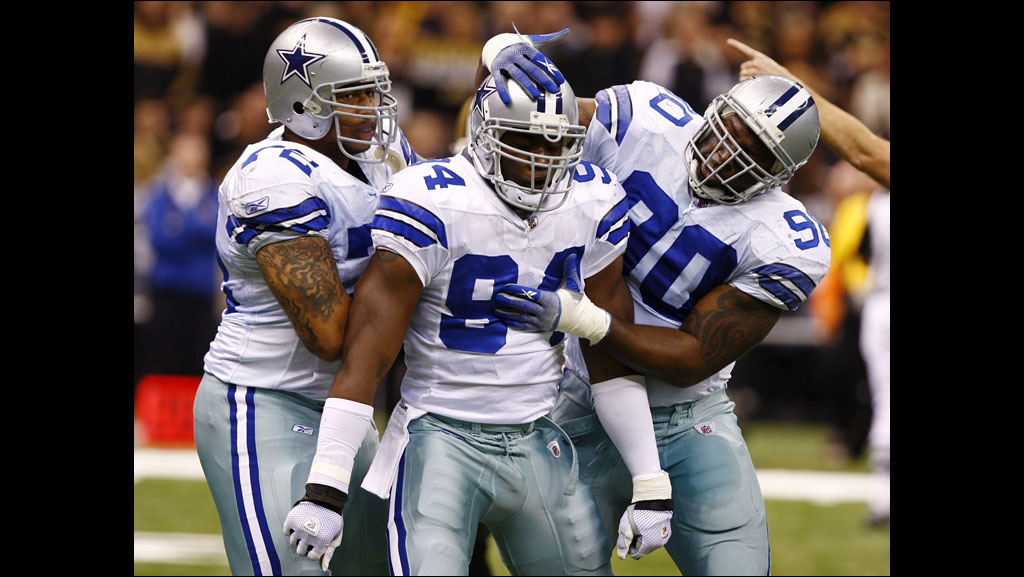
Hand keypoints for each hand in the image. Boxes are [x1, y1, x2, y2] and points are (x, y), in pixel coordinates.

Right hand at [283, 501, 343, 570]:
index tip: (314, 546)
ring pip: (293, 542)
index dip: (313, 552)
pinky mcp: (291, 520)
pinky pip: (286, 531)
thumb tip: (324, 568)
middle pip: (300, 551)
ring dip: (298, 537)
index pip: (312, 556)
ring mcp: (299, 528)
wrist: (326, 497)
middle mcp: (309, 537)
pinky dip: (291, 529)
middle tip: (309, 537)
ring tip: (305, 529)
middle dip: (304, 546)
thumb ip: (329, 551)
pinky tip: (298, 524)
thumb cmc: (332, 517)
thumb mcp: (336, 534)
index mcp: (321, 542)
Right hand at [481, 29, 568, 102]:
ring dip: (527, 85)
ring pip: (518, 75)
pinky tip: (507, 101)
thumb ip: (550, 39)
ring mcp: (505, 61)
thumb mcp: (533, 42)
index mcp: (526, 48)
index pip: (541, 60)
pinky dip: (502, 91)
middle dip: (543, 80)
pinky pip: (499, 81)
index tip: (561, 81)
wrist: (494, 45)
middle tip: (553, 90)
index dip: (551, 70)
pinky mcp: (495, 69)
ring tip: (536, 96)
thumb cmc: (520, 47)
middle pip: (531, 68)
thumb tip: (568, 31)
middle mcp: (515, 53)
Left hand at [492, 254, 610, 343]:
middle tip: (497, 297)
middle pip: (523, 307)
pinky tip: (505, 320)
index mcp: (551, 300)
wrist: (583, 321)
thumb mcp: (574, 285)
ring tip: (496, 310)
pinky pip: (525, 327)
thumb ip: (570, 270)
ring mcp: (542, 321)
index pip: (531, 294)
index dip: (517, 291)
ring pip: (521, 318)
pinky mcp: (541, 327)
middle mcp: (544, 312)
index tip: (506, 287)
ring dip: (508, 314)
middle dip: (509, 302)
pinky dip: (514, 324)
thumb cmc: (577, 302)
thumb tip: (571, 255)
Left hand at [616, 502, 672, 559]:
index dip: (629, 546)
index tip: (628, 534)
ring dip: (643, 537)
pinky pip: (656, 536)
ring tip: (640, 524)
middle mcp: (659, 543)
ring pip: (650, 543)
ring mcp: (664, 536)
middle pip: (643, 549)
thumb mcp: (626, 528)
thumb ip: (623, 543)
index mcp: (650, 544)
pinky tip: (646, 522)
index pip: (636, 554)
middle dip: (636, 541)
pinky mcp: (667, 529)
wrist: (653, 497)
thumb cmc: (638, 512)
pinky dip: (650, 532)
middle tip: (632, 528)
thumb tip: (621, 556)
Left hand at [726, 38, 793, 81]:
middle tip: (758, 77)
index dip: (736, 45)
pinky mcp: (752, 79)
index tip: (728, 41)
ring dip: (747, 80)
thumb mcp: (770, 66)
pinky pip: (743, 83)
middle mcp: (755, 62)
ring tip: (759, 82)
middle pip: (742, 68)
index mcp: (760, 57)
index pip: (745, 50)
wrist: (787, 83)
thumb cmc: (779, 77)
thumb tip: (744, 74)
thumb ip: (758, 66)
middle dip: (747, 73)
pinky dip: (746, 85)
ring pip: (741, 76)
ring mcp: (754, 71)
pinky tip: (756, 86)